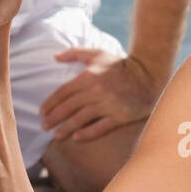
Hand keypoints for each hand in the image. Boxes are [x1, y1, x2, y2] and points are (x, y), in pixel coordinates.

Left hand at [39, 51, 161, 141]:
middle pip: (69, 107)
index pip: (64, 92)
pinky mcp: (120, 116)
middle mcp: (97, 91)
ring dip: (66, 128)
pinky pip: (100, 127)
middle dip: (54, 118)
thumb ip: (75, 53)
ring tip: (56, 135)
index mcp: (89, 76)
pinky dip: (87, 133)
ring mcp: (109, 105)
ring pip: (81, 119)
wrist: (148, 75)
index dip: (51, 103)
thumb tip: (55, 56)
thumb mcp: (97, 54)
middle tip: (44, 126)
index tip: (42, 111)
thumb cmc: (120, 64)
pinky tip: (76, 138)